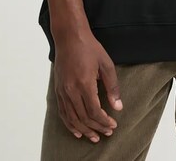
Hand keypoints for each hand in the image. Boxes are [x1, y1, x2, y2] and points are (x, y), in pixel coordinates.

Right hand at [52, 28, 123, 143]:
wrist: (69, 37)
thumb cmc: (89, 48)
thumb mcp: (106, 64)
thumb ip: (112, 86)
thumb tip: (118, 106)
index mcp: (84, 83)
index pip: (95, 111)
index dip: (104, 121)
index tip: (113, 125)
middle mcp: (71, 90)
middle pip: (84, 118)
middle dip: (97, 128)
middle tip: (107, 133)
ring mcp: (63, 91)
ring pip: (72, 118)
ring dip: (84, 130)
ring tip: (94, 137)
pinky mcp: (58, 90)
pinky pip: (63, 112)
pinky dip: (70, 124)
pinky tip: (77, 130)